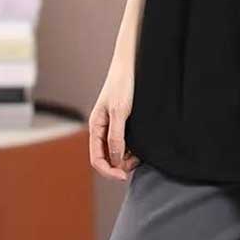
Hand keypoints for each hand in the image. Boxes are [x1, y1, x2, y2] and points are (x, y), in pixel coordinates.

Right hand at [89, 59, 140, 180]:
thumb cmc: (123, 84)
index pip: (97, 159)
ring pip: (117, 150)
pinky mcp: (125, 119)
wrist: (131, 63)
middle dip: (119, 165)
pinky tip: (143, 145)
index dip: (109, 171)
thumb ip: (116, 136)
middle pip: (107, 157)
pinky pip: (125, 140)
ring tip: (142, 155)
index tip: (124, 176)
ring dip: (127, 156)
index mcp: (96, 127)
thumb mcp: (120, 111)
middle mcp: (103, 128)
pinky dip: (132, 146)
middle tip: (137, 163)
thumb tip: (115, 160)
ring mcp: (113, 124)